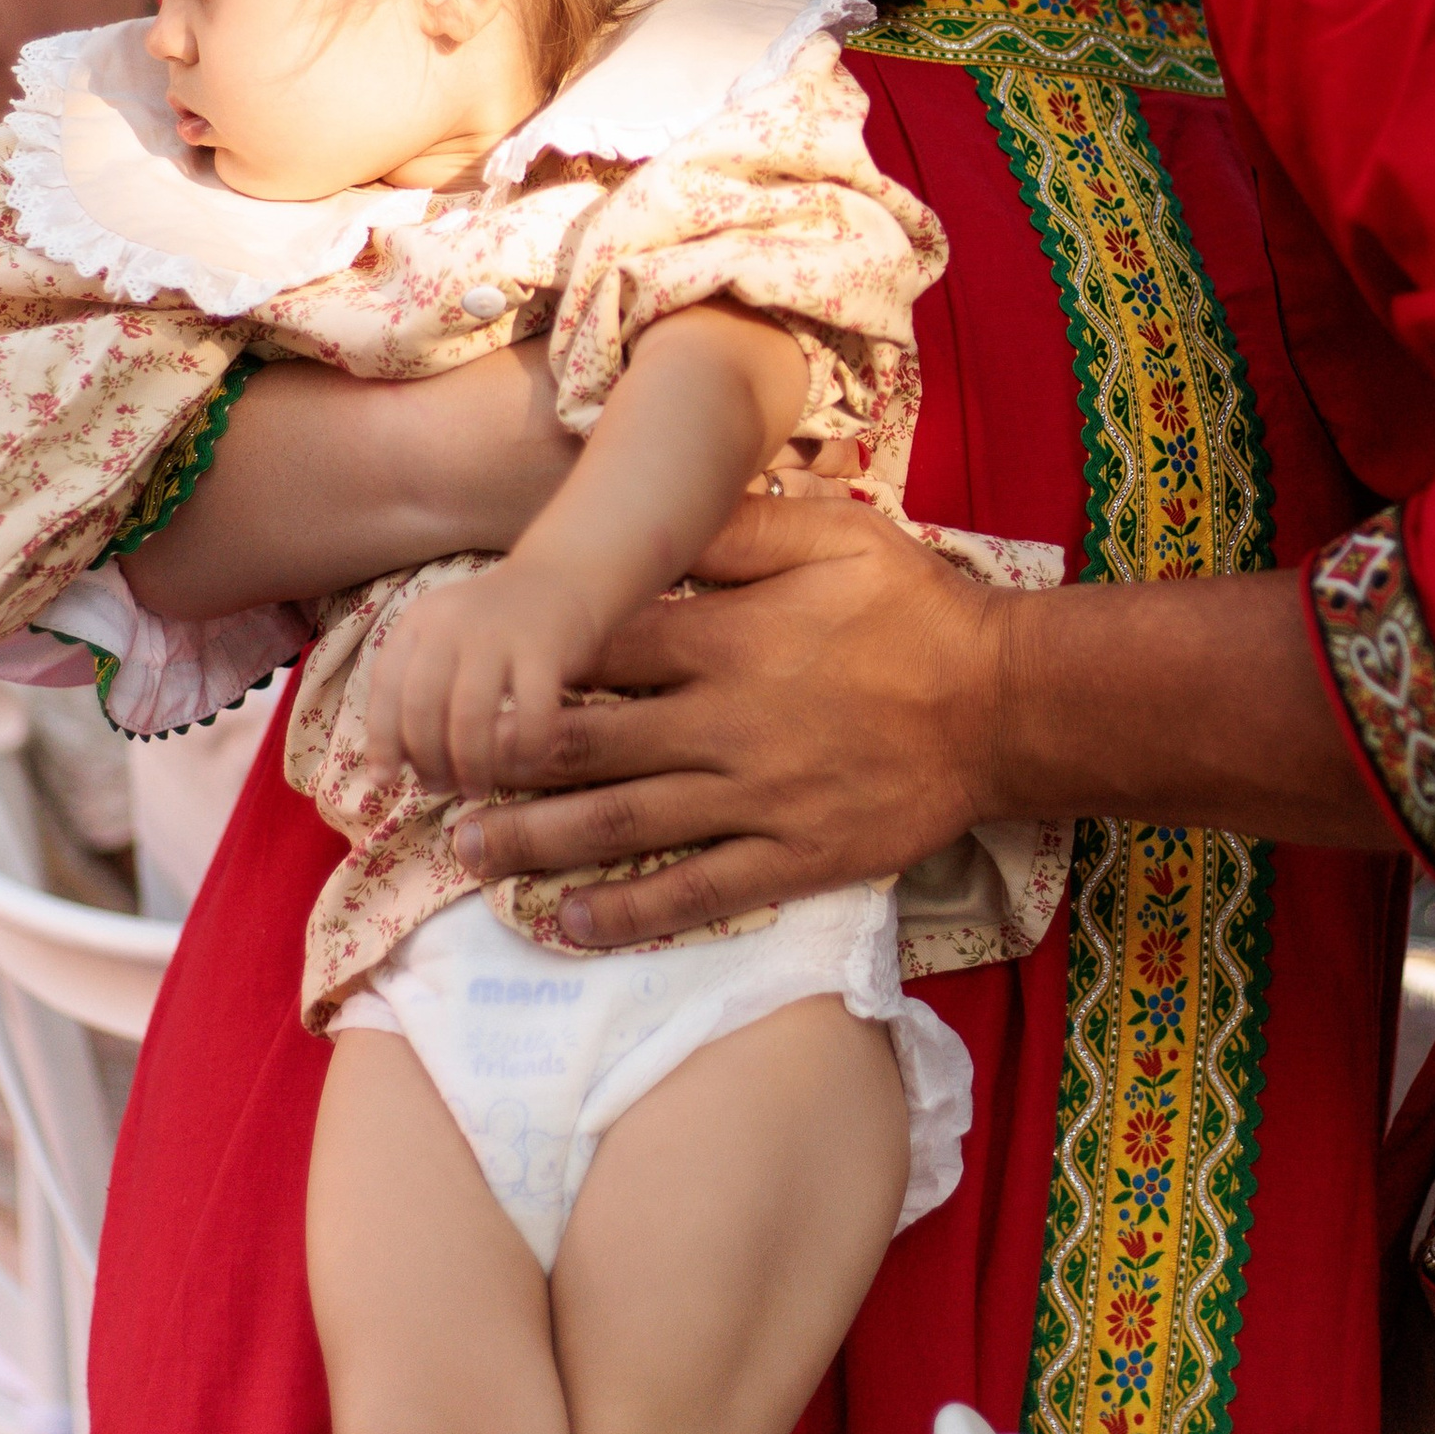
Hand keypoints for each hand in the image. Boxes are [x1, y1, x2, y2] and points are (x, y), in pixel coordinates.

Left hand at [363, 556, 604, 796]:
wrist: (564, 577)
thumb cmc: (496, 628)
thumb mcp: (445, 641)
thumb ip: (415, 691)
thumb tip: (382, 772)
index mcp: (420, 620)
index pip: (386, 686)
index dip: (381, 739)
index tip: (385, 780)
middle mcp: (451, 621)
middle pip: (422, 705)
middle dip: (427, 759)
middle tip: (441, 788)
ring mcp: (498, 632)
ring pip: (469, 715)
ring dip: (470, 764)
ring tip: (477, 787)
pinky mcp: (546, 646)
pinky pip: (530, 711)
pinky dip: (525, 748)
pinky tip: (526, 764)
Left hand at [451, 487, 1015, 945]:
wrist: (1005, 706)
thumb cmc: (917, 609)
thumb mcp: (836, 534)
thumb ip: (742, 525)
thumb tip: (663, 508)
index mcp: (728, 639)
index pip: (600, 650)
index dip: (522, 663)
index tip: (461, 672)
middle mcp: (725, 722)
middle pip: (585, 747)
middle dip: (498, 765)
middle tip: (429, 781)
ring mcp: (756, 799)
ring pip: (620, 825)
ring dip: (534, 842)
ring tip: (466, 854)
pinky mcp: (791, 859)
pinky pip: (693, 892)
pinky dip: (622, 914)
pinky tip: (563, 925)